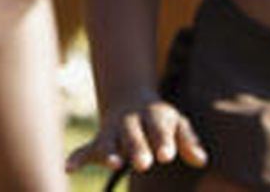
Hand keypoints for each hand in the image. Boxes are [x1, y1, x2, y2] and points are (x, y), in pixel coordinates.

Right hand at [66, 97, 207, 175]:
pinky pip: (85, 150)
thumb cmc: (160, 120)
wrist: (130, 101)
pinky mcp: (99, 142)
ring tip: (114, 164)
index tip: (167, 156)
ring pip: (107, 141)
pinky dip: (76, 158)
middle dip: (136, 148)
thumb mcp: (177, 124)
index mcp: (151, 115)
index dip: (162, 141)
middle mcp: (128, 122)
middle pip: (132, 135)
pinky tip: (68, 169)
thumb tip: (201, 160)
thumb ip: (188, 140)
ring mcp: (111, 131)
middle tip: (144, 164)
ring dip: (109, 152)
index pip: (157, 127)